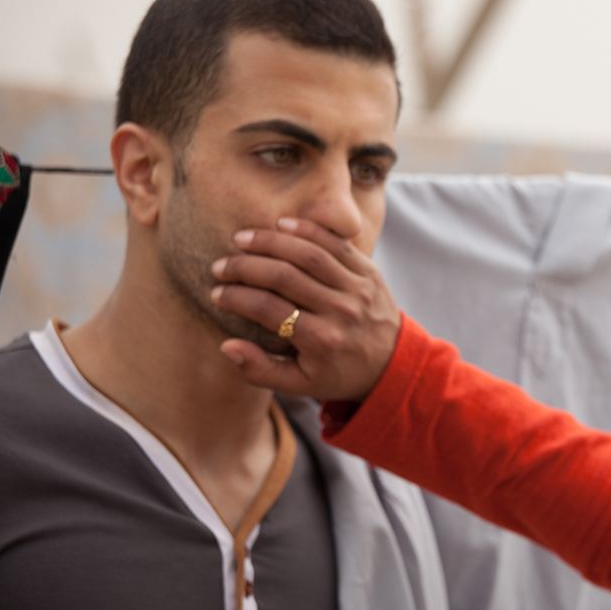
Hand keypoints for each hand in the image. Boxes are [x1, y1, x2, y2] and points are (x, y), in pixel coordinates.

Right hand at [210, 218, 400, 401]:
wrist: (392, 363)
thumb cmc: (338, 373)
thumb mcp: (300, 384)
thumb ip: (261, 370)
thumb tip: (227, 346)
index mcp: (322, 341)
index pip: (269, 310)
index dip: (237, 298)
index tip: (217, 293)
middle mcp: (341, 312)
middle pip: (285, 277)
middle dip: (246, 267)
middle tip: (221, 265)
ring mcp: (357, 288)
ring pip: (309, 255)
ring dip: (271, 242)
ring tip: (241, 239)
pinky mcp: (369, 272)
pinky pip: (336, 244)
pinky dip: (308, 231)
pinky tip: (280, 225)